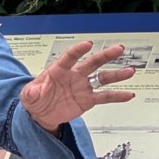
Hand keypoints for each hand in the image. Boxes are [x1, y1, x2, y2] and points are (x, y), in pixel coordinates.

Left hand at [20, 41, 135, 132]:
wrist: (42, 114)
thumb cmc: (35, 99)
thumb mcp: (28, 96)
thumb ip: (31, 93)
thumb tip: (33, 92)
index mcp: (59, 70)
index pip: (70, 57)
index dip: (78, 50)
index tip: (88, 44)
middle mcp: (74, 75)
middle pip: (92, 62)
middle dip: (105, 55)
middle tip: (118, 48)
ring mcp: (83, 87)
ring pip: (102, 78)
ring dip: (116, 74)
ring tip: (130, 71)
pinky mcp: (88, 100)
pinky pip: (104, 97)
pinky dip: (117, 96)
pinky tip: (128, 94)